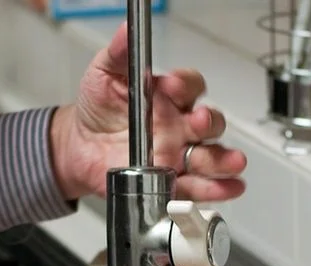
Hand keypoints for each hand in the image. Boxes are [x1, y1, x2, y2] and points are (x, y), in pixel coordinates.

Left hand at [50, 23, 247, 201]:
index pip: (190, 86)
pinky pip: (198, 186)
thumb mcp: (104, 74)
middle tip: (197, 123)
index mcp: (168, 97)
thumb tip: (127, 30)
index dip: (184, 85)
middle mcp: (180, 125)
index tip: (169, 85)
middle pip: (209, 123)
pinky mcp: (172, 181)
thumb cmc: (98, 108)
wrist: (79, 147)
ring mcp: (179, 154)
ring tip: (231, 162)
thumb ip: (119, 53)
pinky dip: (216, 189)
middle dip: (208, 123)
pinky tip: (228, 187)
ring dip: (224, 160)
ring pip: (211, 156)